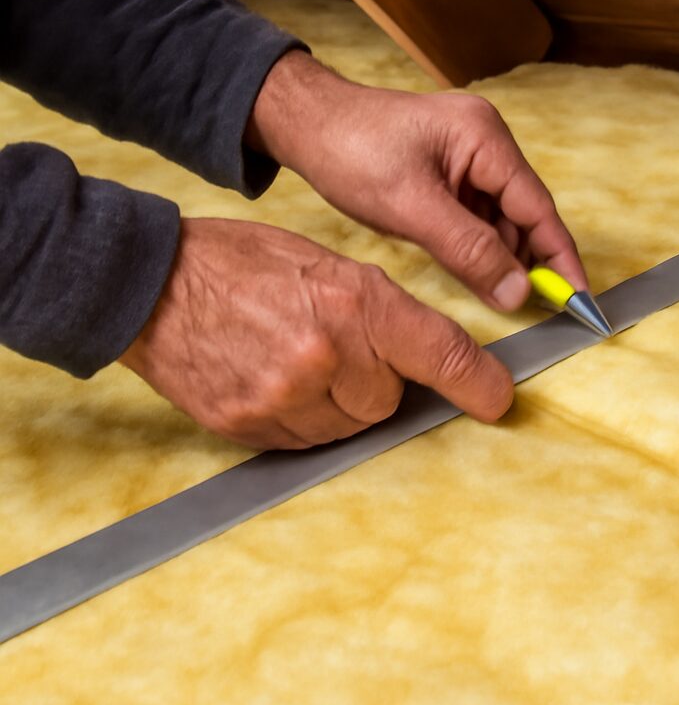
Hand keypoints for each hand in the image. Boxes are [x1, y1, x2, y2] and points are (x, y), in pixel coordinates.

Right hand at [120, 218, 512, 448]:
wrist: (154, 285)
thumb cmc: (243, 263)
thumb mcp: (326, 264)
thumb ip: (377, 312)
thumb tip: (418, 359)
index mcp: (356, 303)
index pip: (439, 353)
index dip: (477, 382)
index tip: (498, 400)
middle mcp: (329, 356)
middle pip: (388, 400)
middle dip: (375, 379)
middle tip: (334, 345)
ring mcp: (287, 398)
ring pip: (348, 425)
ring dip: (337, 402)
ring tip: (295, 358)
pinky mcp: (252, 428)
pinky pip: (305, 441)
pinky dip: (300, 417)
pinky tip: (272, 377)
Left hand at [246, 51, 586, 311]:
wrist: (304, 124)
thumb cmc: (350, 150)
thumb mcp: (411, 207)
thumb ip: (469, 250)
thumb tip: (518, 293)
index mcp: (484, 138)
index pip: (538, 206)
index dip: (561, 257)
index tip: (580, 300)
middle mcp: (486, 142)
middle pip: (524, 213)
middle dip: (531, 261)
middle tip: (539, 310)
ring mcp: (468, 155)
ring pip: (501, 218)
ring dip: (503, 256)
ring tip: (503, 298)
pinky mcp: (449, 170)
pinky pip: (477, 214)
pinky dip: (480, 246)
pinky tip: (476, 273)